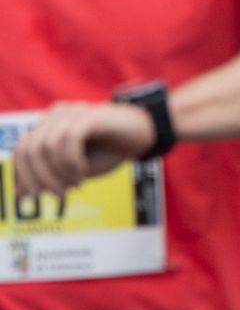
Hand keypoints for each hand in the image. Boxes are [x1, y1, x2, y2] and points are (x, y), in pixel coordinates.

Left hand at [12, 103, 156, 199]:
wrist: (147, 133)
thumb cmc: (110, 150)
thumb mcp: (75, 169)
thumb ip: (49, 176)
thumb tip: (21, 193)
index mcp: (48, 126)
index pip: (21, 151)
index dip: (25, 176)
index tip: (37, 196)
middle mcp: (56, 116)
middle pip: (30, 150)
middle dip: (43, 178)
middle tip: (61, 194)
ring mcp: (72, 113)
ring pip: (47, 146)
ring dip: (59, 173)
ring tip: (76, 183)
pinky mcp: (89, 116)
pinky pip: (68, 141)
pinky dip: (72, 163)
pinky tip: (83, 172)